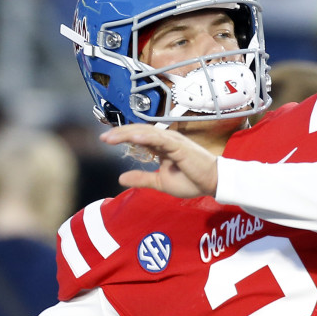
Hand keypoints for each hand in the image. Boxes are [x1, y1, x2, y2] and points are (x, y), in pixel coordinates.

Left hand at [102, 125, 219, 197]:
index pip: (138, 137)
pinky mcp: (179, 146)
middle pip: (139, 131)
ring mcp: (172, 141)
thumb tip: (121, 178)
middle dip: (120, 133)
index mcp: (162, 146)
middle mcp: (166, 140)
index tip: (106, 140)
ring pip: (147, 132)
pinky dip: (147, 138)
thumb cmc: (191, 181)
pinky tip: (134, 138)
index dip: (122, 136)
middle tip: (104, 137)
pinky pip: (161, 140)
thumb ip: (142, 178)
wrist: (212, 183)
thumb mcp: (160, 182)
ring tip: (112, 137)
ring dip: (128, 133)